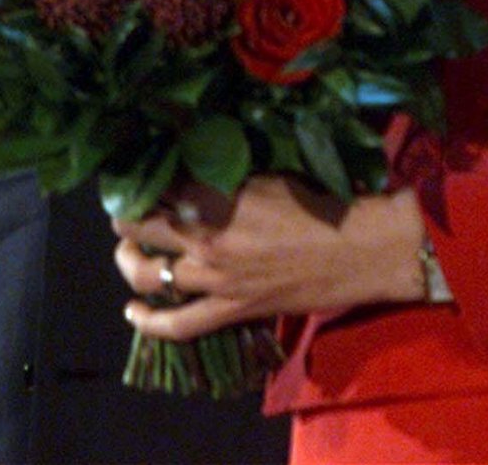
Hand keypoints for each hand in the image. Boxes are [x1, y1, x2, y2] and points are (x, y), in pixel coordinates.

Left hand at [113, 176, 425, 342]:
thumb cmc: (322, 199)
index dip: (140, 174)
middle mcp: (208, 237)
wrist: (363, 247)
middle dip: (125, 215)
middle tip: (124, 206)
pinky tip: (132, 310)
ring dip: (129, 259)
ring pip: (149, 273)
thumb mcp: (270, 171)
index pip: (159, 182)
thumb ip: (226, 171)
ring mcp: (216, 278)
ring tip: (127, 248)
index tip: (132, 167)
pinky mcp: (231, 310)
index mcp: (220, 195)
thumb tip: (193, 161)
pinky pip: (178, 325)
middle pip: (142, 225)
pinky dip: (148, 321)